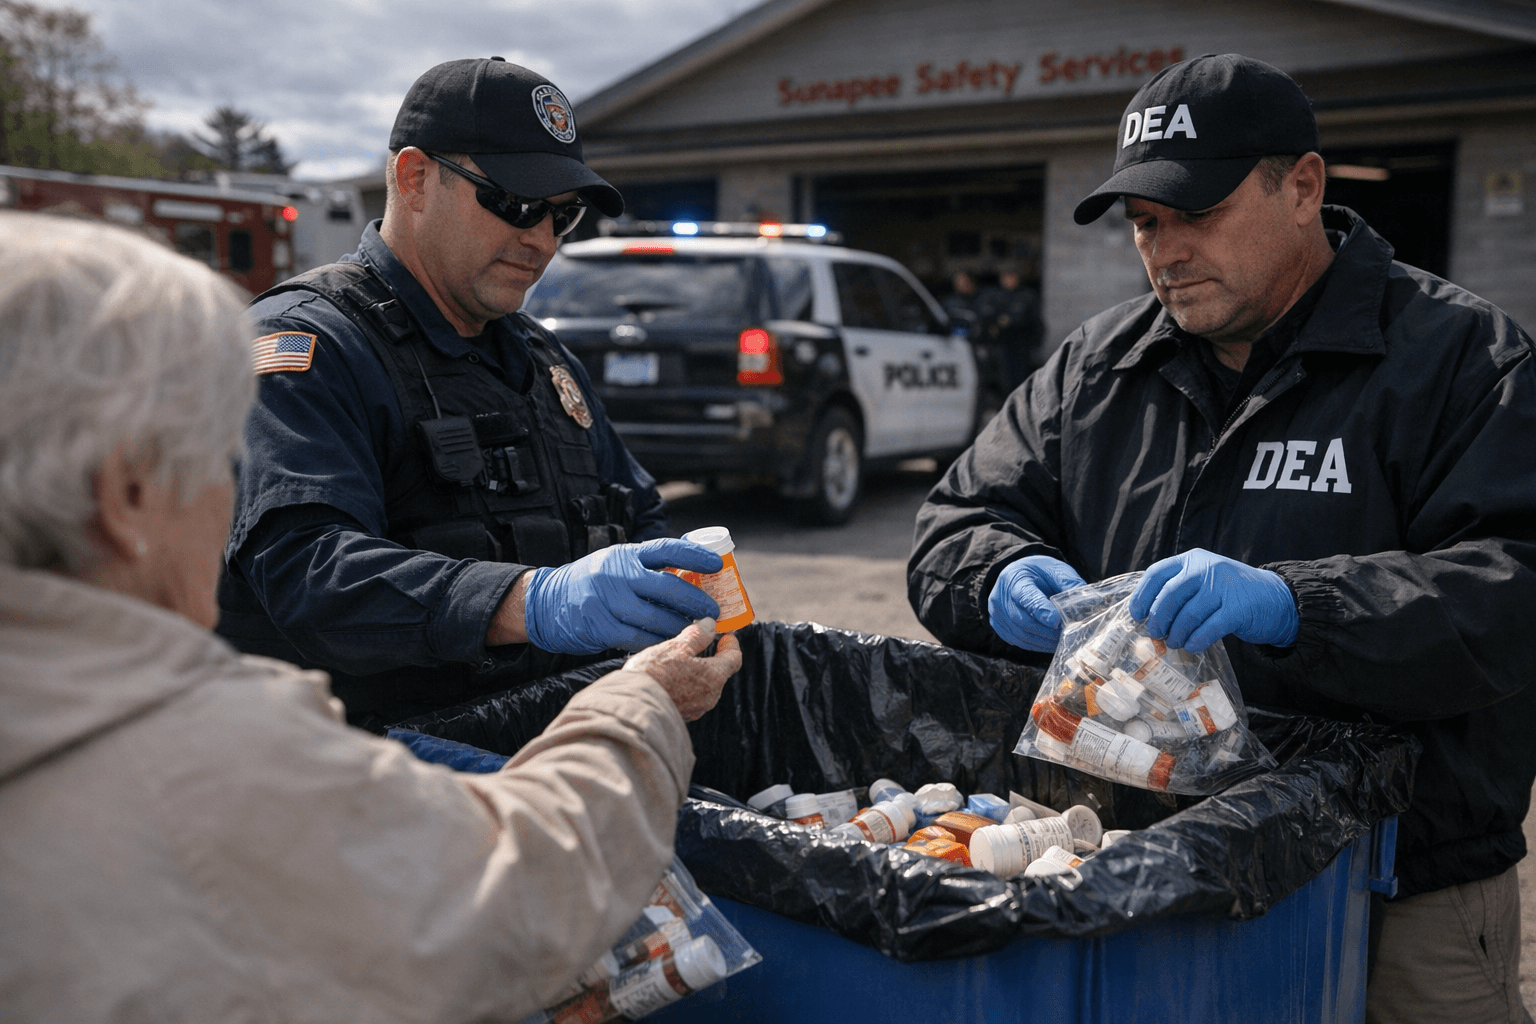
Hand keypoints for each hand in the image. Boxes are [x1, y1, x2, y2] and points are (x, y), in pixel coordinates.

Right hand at [523, 538, 721, 654]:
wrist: (546, 601)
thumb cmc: (592, 581)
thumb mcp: (617, 562)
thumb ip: (647, 566)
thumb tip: (691, 571)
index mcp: (626, 554)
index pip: (666, 549)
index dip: (695, 556)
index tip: (717, 565)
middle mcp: (617, 574)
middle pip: (667, 587)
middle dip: (696, 601)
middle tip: (713, 611)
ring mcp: (607, 600)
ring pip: (655, 617)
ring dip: (680, 626)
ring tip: (696, 631)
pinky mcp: (600, 626)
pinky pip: (638, 637)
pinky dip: (658, 642)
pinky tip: (671, 644)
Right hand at [624, 618, 742, 720]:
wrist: (631, 705)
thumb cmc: (654, 675)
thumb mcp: (676, 646)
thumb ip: (697, 635)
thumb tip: (709, 625)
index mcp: (714, 677)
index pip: (734, 659)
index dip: (731, 645)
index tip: (727, 637)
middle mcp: (709, 696)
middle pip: (718, 673)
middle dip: (711, 659)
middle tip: (698, 646)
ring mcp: (695, 709)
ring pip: (702, 686)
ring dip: (695, 673)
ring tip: (677, 662)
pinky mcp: (681, 715)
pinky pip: (688, 697)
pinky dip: (683, 686)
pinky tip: (668, 679)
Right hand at [987, 555, 1087, 651]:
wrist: (1017, 576)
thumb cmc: (1038, 573)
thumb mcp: (1054, 570)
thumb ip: (1069, 583)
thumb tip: (1088, 602)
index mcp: (1014, 578)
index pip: (1025, 596)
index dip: (1040, 609)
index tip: (1056, 620)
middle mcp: (1000, 597)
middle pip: (1022, 619)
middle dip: (1046, 630)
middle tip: (1066, 634)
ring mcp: (997, 614)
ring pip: (1021, 634)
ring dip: (1043, 641)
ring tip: (1061, 641)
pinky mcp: (1000, 627)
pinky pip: (1019, 641)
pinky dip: (1037, 645)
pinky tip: (1050, 643)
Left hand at [1128, 548, 1297, 651]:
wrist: (1276, 599)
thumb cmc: (1230, 595)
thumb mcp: (1204, 581)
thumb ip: (1180, 590)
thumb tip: (1147, 617)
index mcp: (1193, 559)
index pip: (1157, 573)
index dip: (1142, 596)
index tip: (1137, 615)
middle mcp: (1207, 568)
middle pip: (1170, 595)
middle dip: (1159, 618)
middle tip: (1156, 634)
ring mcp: (1224, 587)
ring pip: (1188, 614)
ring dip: (1177, 633)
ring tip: (1174, 643)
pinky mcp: (1239, 608)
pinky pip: (1210, 628)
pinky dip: (1197, 640)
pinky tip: (1192, 647)